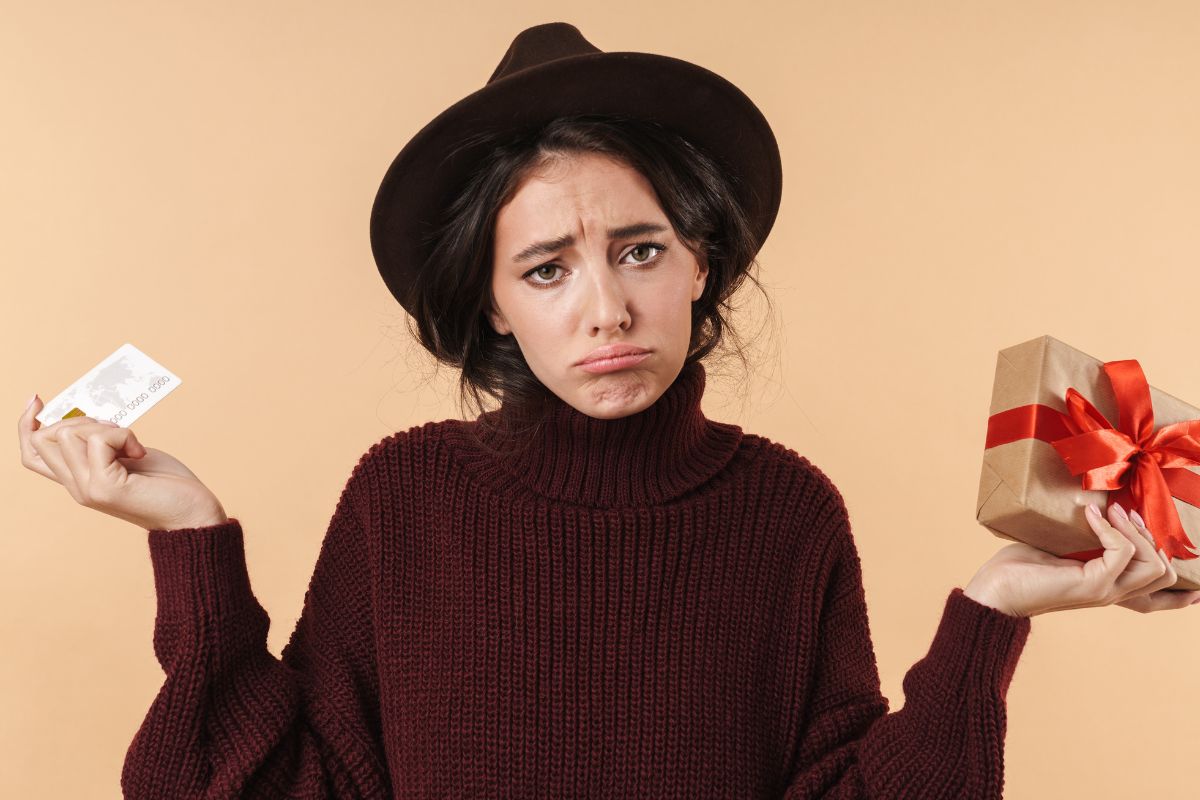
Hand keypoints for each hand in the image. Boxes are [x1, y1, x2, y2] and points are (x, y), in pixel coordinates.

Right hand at [17, 394, 227, 531]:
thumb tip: (84, 420)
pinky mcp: (105, 487)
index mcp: (78, 480)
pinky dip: (123, 435)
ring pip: (69, 434)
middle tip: (117, 431)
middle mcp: (76, 487)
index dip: (26, 424)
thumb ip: (101, 445)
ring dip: (104, 427)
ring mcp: (88, 489)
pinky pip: (99, 440)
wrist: (193, 514)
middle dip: (80, 419)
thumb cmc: (167, 484)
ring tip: (130, 445)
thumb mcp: (126, 457)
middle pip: (45, 437)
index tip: (38, 399)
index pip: (32, 453)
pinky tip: (139, 453)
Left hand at [963, 501, 1199, 617]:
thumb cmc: (1018, 568)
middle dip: (1153, 538)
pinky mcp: (1093, 584)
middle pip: (1164, 574)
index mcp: (1107, 588)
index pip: (1155, 599)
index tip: (1199, 589)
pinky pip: (1123, 552)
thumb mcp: (1058, 550)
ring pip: (1156, 566)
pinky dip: (1110, 529)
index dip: (1180, 595)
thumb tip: (1092, 510)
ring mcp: (1105, 591)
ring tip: (1112, 512)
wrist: (994, 590)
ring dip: (1138, 532)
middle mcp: (1112, 594)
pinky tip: (1089, 515)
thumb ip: (1083, 542)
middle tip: (1125, 514)